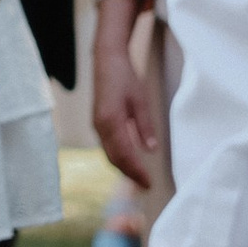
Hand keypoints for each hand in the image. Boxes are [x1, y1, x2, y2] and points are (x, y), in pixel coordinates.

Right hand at [93, 52, 162, 190]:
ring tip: (139, 177)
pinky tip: (130, 160)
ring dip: (124, 167)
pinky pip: (107, 146)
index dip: (136, 171)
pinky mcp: (97, 122)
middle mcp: (99, 126)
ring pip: (109, 154)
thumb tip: (151, 150)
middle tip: (146, 185)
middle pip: (114, 158)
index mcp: (110, 121)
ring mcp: (96, 125)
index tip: (149, 183)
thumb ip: (145, 126)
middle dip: (130, 174)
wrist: (106, 60)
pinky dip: (118, 157)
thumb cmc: (125, 77)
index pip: (124, 154)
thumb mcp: (141, 101)